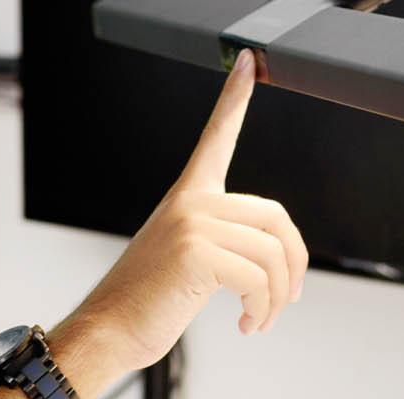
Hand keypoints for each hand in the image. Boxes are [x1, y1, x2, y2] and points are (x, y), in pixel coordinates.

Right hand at [59, 48, 308, 379]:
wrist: (109, 331)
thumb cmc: (146, 304)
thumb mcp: (188, 262)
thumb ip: (225, 243)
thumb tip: (279, 262)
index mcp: (188, 197)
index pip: (217, 137)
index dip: (235, 98)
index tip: (250, 62)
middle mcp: (191, 202)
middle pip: (276, 217)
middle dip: (294, 264)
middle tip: (289, 297)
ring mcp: (192, 223)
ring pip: (272, 254)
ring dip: (277, 297)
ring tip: (261, 319)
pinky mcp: (196, 251)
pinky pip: (258, 279)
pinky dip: (262, 309)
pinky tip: (247, 326)